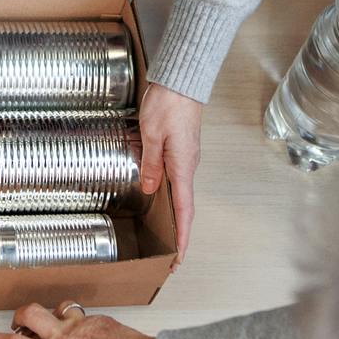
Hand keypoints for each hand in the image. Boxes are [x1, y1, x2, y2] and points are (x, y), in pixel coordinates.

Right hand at [0, 304, 158, 338]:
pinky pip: (81, 315)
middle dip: (17, 317)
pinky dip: (76, 322)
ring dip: (49, 314)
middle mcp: (62, 337)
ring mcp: (81, 325)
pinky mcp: (99, 320)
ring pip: (55, 307)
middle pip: (28, 312)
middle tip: (18, 327)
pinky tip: (84, 336)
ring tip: (51, 326)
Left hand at [139, 83, 201, 259]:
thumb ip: (150, 163)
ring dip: (173, 215)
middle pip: (185, 206)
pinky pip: (175, 177)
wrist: (181, 81)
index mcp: (183, 166)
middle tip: (170, 256)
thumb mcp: (151, 135)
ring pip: (179, 192)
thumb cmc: (168, 104)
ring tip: (164, 234)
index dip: (182, 237)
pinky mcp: (181, 149)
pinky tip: (157, 198)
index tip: (179, 258)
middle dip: (178, 233)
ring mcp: (186, 158)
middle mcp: (188, 165)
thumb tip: (150, 188)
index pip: (185, 210)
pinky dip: (169, 194)